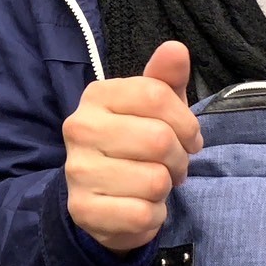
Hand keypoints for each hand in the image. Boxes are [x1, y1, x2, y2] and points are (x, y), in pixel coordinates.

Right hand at [63, 41, 202, 254]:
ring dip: (165, 188)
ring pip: (154, 180)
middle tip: (170, 166)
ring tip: (152, 186)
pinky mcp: (83, 210)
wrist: (100, 199)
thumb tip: (176, 49)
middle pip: (159, 139)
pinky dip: (154, 215)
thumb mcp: (153, 108)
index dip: (186, 122)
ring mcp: (77, 170)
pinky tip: (140, 208)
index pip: (156, 95)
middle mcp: (80, 128)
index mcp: (97, 95)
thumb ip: (165, 79)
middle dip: (179, 158)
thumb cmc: (134, 144)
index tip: (188, 137)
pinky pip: (143, 213)